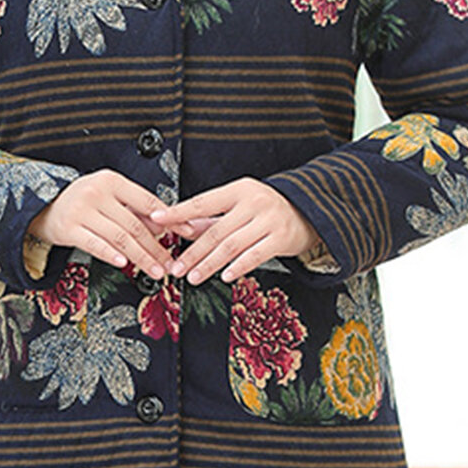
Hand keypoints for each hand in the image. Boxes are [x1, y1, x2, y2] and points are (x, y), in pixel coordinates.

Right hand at [27, 169, 192, 279]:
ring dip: (141, 257)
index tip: (186, 232)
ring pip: (119, 238)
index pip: (148, 202)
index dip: (170, 220)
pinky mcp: (68, 228)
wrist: (44, 205)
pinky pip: (94, 244)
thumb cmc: (83, 201)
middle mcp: (96, 193)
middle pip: (135, 225)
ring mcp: (81, 210)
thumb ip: (135, 209)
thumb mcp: (109, 196)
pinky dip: (111, 255)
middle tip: (170, 262)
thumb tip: (166, 227)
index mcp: (112, 181)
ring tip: (155, 270)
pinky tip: (124, 264)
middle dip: (156, 247)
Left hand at [150, 177, 318, 284]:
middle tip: (175, 267)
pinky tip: (224, 277)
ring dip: (209, 264)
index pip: (202, 202)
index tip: (157, 220)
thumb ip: (212, 217)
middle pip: (215, 231)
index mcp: (238, 190)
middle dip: (192, 252)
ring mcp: (268, 220)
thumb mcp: (240, 204)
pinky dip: (238, 267)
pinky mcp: (281, 238)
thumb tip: (182, 227)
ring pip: (232, 246)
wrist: (309, 209)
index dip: (178, 212)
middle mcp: (253, 203)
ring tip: (193, 277)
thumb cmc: (268, 208)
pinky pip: (255, 256)